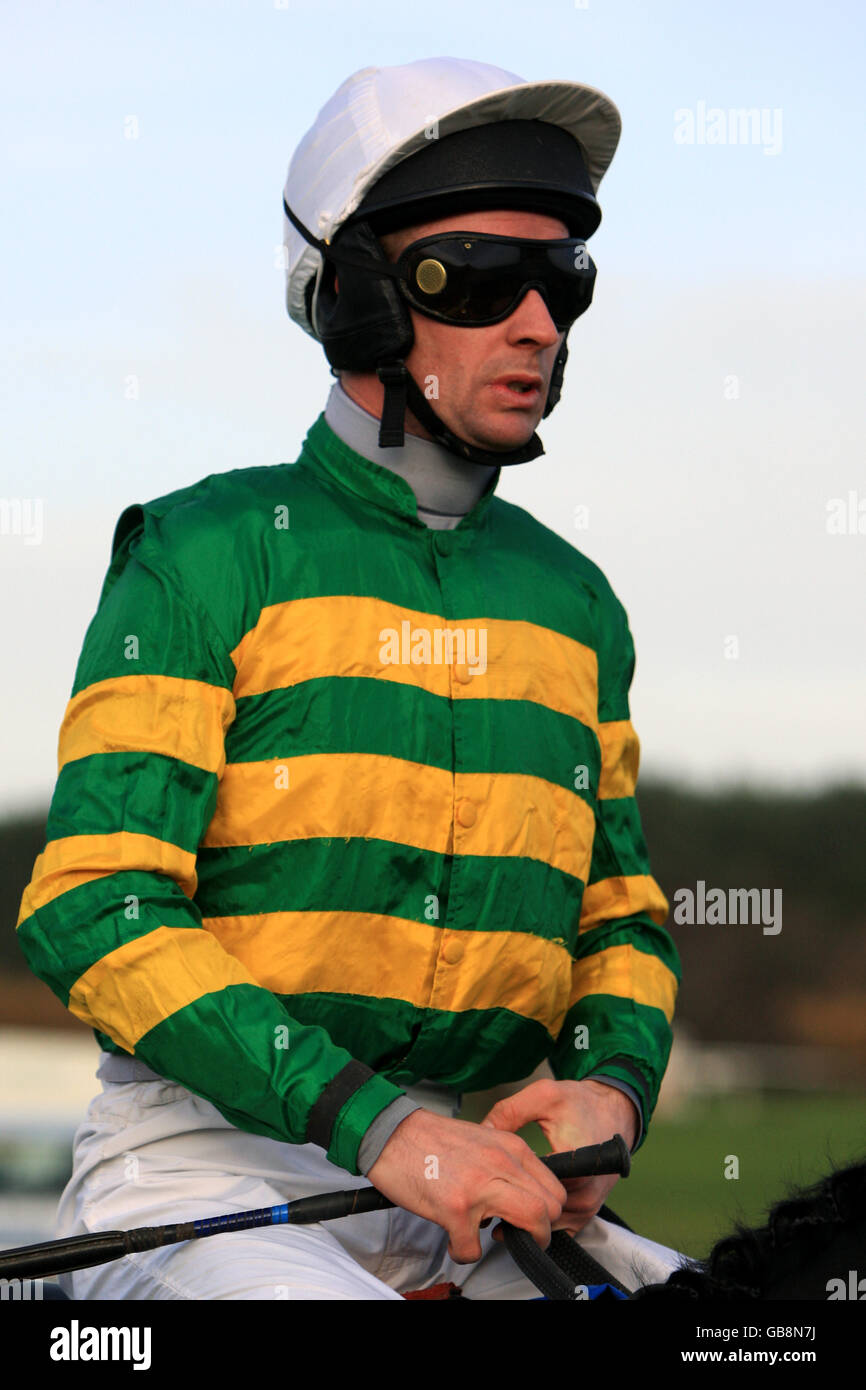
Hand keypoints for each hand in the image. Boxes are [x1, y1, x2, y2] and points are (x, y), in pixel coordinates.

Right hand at [367, 1107, 566, 1263]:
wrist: (392, 1135)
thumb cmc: (431, 1139)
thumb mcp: (483, 1139)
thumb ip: (506, 1162)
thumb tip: (521, 1193)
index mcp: (510, 1148)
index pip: (554, 1187)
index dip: (550, 1212)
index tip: (536, 1221)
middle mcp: (501, 1164)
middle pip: (551, 1208)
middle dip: (541, 1232)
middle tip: (523, 1235)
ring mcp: (480, 1188)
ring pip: (531, 1223)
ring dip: (519, 1242)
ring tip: (496, 1238)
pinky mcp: (455, 1209)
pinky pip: (473, 1250)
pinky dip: (463, 1252)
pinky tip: (454, 1239)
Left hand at [480, 1078, 637, 1236]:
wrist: (613, 1111)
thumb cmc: (579, 1103)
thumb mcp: (543, 1095)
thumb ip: (510, 1111)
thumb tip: (481, 1132)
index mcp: (574, 1163)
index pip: (530, 1190)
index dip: (504, 1187)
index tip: (486, 1179)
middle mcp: (584, 1191)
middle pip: (537, 1213)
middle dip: (512, 1204)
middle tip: (489, 1190)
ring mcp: (588, 1206)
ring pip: (547, 1225)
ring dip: (526, 1214)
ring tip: (502, 1195)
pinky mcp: (589, 1211)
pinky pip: (559, 1227)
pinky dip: (540, 1219)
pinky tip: (523, 1201)